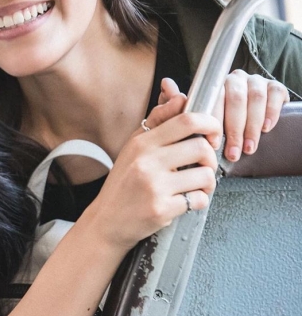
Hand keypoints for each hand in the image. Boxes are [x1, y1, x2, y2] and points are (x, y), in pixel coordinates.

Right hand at [85, 100, 219, 252]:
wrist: (106, 221)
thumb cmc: (123, 183)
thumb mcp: (134, 148)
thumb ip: (158, 121)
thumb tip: (177, 93)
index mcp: (142, 142)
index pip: (185, 120)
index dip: (209, 123)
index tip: (211, 135)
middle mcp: (147, 161)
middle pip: (200, 147)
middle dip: (210, 157)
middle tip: (203, 165)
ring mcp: (154, 186)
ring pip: (205, 175)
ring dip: (208, 182)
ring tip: (196, 185)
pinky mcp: (161, 209)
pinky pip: (199, 200)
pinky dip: (199, 201)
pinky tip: (186, 201)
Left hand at [159, 73, 289, 161]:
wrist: (237, 129)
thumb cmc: (210, 126)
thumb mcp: (188, 120)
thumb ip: (175, 106)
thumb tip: (166, 83)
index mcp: (212, 85)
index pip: (213, 96)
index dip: (213, 120)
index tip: (213, 143)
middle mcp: (233, 79)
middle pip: (234, 98)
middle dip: (234, 129)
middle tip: (232, 153)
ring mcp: (254, 81)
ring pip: (255, 97)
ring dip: (251, 126)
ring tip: (248, 148)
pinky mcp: (273, 88)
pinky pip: (274, 94)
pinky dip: (270, 111)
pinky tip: (265, 129)